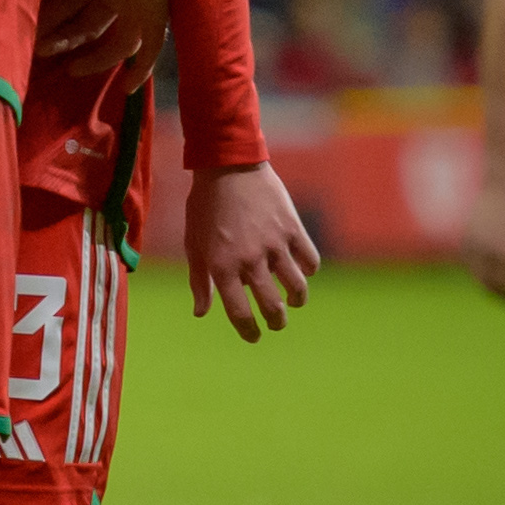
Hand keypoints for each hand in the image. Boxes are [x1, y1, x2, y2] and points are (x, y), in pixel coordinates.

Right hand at [35, 0, 166, 73]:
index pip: (73, 9)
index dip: (52, 24)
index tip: (32, 37)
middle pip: (90, 28)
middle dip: (64, 40)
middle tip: (41, 50)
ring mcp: (138, 4)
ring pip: (117, 43)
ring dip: (97, 60)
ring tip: (74, 70)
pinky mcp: (154, 12)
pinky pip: (150, 48)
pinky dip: (140, 69)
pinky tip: (127, 89)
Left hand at [182, 162, 317, 339]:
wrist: (228, 166)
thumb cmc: (205, 207)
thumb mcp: (194, 244)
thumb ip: (200, 281)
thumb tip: (201, 313)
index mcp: (222, 266)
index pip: (239, 312)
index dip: (248, 331)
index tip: (254, 337)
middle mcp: (250, 260)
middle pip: (272, 306)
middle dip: (276, 321)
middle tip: (277, 324)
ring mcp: (274, 245)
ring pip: (296, 287)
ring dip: (297, 300)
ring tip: (293, 302)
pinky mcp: (293, 229)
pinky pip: (310, 260)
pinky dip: (308, 271)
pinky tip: (302, 272)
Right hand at [462, 169, 504, 302]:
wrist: (502, 184)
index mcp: (503, 254)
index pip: (500, 283)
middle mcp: (483, 251)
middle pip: (483, 280)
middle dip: (492, 292)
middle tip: (501, 299)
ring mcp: (471, 242)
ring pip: (471, 270)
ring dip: (481, 280)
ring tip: (491, 285)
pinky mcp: (464, 233)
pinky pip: (465, 257)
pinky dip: (472, 266)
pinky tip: (482, 267)